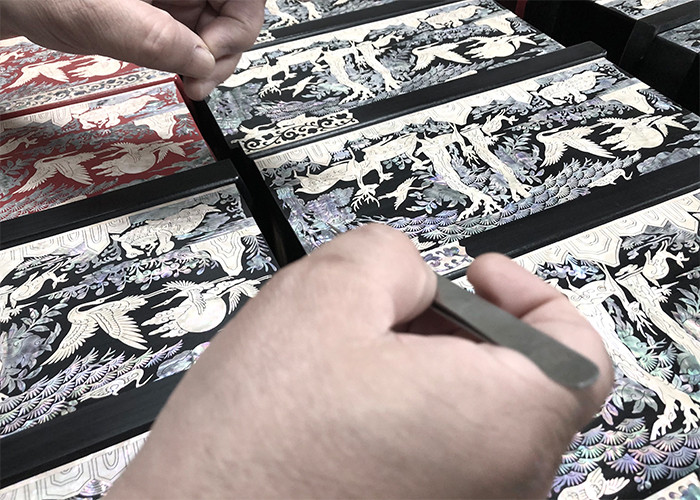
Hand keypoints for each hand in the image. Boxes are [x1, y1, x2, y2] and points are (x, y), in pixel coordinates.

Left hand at [0, 0, 264, 99]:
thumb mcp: (97, 13)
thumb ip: (156, 39)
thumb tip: (203, 64)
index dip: (240, 23)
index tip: (211, 54)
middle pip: (234, 8)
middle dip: (225, 48)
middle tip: (201, 79)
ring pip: (219, 23)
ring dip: (211, 58)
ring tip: (189, 79)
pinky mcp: (162, 5)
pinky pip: (195, 32)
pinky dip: (193, 57)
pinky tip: (180, 69)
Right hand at [108, 225, 612, 497]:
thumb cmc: (250, 456)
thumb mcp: (320, 297)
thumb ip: (388, 254)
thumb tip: (410, 270)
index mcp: (500, 426)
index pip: (574, 350)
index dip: (531, 294)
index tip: (482, 276)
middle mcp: (500, 489)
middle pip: (521, 383)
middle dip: (463, 326)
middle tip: (403, 306)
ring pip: (475, 422)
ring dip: (432, 371)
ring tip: (357, 354)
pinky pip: (443, 461)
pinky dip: (412, 418)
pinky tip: (347, 404)